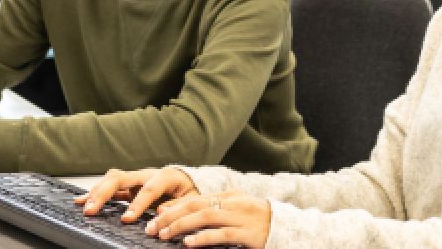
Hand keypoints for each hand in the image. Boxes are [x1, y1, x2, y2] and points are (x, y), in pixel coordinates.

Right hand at [75, 168, 198, 223]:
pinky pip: (109, 186)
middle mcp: (147, 174)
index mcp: (165, 176)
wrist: (187, 182)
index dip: (137, 204)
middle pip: (121, 178)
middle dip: (104, 193)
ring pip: (112, 179)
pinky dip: (95, 192)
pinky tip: (81, 199)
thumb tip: (160, 213)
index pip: (148, 189)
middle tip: (92, 209)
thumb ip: (178, 206)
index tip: (127, 218)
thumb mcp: (191, 201)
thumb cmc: (189, 192)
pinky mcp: (128, 186)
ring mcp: (136, 179)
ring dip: (97, 192)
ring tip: (85, 206)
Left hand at [146, 191, 270, 247]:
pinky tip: (188, 243)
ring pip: (205, 217)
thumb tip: (186, 216)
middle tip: (152, 228)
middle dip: (171, 216)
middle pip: (196, 205)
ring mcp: (242, 218)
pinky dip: (202, 238)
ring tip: (163, 235)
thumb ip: (217, 211)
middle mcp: (234, 204)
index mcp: (230, 197)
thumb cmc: (260, 224)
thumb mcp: (238, 212)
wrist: (289, 230)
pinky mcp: (248, 234)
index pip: (196, 198)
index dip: (174, 206)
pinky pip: (221, 235)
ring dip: (181, 226)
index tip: (156, 216)